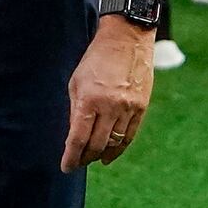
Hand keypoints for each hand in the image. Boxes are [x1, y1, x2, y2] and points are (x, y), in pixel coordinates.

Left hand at [62, 20, 154, 170]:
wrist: (127, 39)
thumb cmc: (95, 59)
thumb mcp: (76, 82)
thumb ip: (75, 111)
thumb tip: (74, 137)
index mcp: (89, 100)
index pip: (78, 138)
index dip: (71, 157)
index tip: (66, 167)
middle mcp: (110, 107)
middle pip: (97, 144)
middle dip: (85, 158)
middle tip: (78, 163)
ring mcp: (128, 108)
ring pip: (114, 143)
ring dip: (101, 155)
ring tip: (92, 159)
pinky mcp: (141, 107)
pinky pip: (130, 135)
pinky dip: (119, 148)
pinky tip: (110, 154)